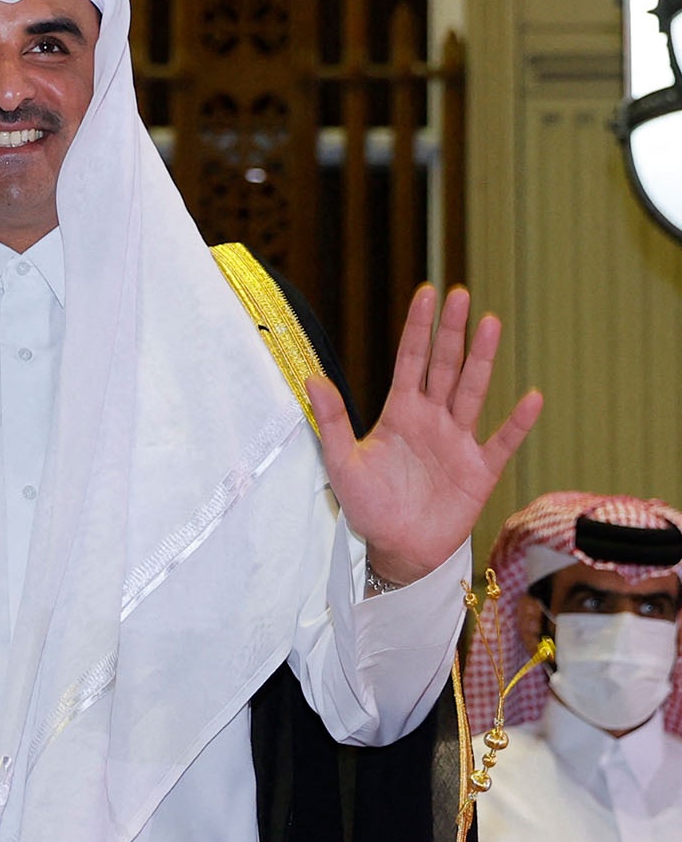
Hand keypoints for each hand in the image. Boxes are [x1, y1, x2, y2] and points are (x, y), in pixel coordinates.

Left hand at [305, 285, 542, 585]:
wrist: (396, 548)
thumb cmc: (368, 505)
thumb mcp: (342, 462)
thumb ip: (332, 421)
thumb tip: (312, 379)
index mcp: (401, 412)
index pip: (412, 360)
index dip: (418, 329)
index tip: (426, 293)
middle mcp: (433, 419)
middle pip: (446, 366)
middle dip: (452, 331)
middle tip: (460, 294)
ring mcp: (459, 441)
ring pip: (473, 391)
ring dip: (483, 359)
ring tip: (491, 323)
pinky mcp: (479, 470)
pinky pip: (501, 441)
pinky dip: (517, 422)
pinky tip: (531, 397)